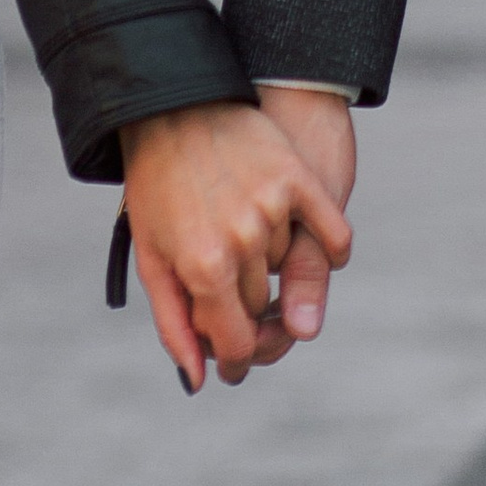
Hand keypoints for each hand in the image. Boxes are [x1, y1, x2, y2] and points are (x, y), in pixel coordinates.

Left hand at [115, 96, 352, 390]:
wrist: (171, 105)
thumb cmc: (154, 186)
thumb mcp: (152, 258)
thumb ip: (175, 324)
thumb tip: (200, 380)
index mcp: (203, 268)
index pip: (236, 343)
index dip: (234, 359)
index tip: (232, 360)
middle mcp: (242, 242)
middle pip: (262, 308)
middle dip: (244, 309)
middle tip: (229, 290)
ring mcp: (273, 208)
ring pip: (290, 271)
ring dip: (274, 269)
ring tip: (247, 243)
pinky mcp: (297, 178)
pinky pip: (334, 235)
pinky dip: (331, 249)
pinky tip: (314, 247)